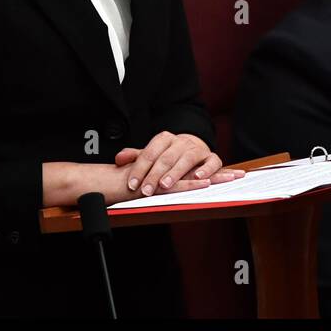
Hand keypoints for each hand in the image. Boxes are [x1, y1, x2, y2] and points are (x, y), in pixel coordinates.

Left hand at [113, 131, 244, 195]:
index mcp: (164, 139)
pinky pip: (212, 162)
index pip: (149, 153)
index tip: (132, 184)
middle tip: (146, 190)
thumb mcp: (152, 155)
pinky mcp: (212, 157)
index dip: (139, 169)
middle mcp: (181, 142)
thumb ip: (135, 157)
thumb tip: (118, 159)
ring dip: (176, 173)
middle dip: (154, 175)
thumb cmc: (169, 155)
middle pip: (166, 158)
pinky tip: (197, 178)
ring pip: (187, 159)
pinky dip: (206, 169)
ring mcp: (197, 149)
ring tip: (166, 185)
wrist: (194, 145)